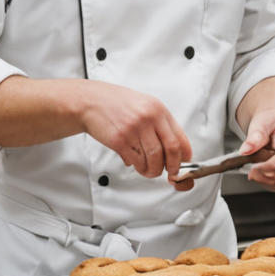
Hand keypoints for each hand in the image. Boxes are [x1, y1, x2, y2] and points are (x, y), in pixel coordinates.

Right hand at [77, 83, 193, 185]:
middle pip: (171, 150)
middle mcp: (149, 118)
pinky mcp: (120, 140)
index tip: (183, 166)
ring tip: (148, 170)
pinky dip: (137, 166)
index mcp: (158, 110)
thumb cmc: (116, 103)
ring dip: (152, 170)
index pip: (179, 137)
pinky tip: (135, 163)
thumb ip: (159, 124)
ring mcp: (134, 129)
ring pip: (153, 159)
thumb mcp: (144, 105)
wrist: (90, 101)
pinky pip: (135, 161)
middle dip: (173, 167)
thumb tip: (173, 149)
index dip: (184, 157)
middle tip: (170, 174)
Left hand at [236, 108, 274, 190]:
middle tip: (249, 169)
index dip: (270, 165)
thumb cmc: (270, 121)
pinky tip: (255, 174)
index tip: (254, 167)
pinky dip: (263, 182)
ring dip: (263, 179)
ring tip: (250, 171)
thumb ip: (256, 136)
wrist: (272, 122)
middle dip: (265, 174)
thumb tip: (245, 150)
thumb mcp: (262, 122)